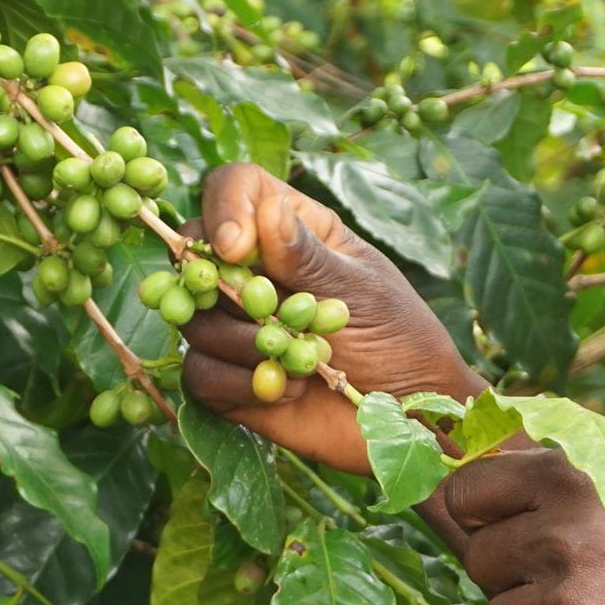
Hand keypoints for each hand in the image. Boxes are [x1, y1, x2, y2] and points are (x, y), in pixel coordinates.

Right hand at [179, 162, 480, 473]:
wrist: (409, 416)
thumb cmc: (400, 339)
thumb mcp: (361, 291)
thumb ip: (308, 257)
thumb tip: (266, 210)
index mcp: (292, 230)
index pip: (236, 189)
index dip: (224, 208)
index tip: (236, 248)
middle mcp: (256, 271)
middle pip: (197, 254)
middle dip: (224, 289)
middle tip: (266, 315)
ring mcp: (238, 324)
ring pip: (195, 319)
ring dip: (243, 342)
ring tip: (299, 361)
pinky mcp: (230, 378)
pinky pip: (200, 372)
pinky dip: (239, 382)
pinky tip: (286, 389)